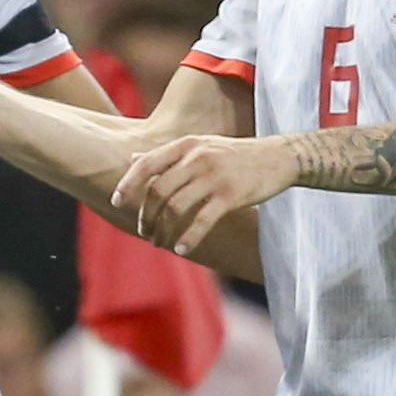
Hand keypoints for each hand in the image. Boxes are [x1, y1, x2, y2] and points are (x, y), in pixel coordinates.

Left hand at [112, 132, 297, 257]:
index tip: (116, 202)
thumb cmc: (235, 155)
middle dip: (146, 216)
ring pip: (175, 208)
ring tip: (159, 243)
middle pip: (158, 191)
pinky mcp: (231, 196)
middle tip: (145, 232)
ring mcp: (214, 177)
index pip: (147, 164)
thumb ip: (167, 155)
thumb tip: (133, 159)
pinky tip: (181, 249)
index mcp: (186, 145)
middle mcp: (197, 158)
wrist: (279, 157)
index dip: (128, 184)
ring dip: (163, 230)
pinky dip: (188, 238)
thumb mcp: (200, 146)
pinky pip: (202, 221)